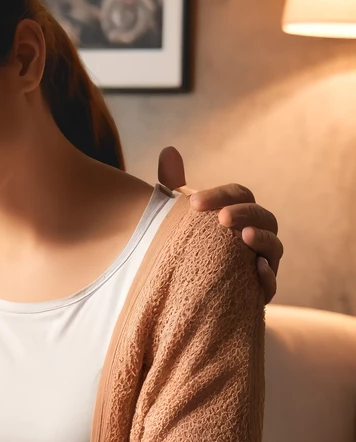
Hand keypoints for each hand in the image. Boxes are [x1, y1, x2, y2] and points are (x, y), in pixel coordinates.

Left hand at [158, 146, 281, 302]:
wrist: (188, 285)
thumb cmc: (188, 242)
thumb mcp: (176, 215)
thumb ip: (172, 184)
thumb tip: (168, 151)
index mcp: (239, 211)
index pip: (238, 195)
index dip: (219, 195)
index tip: (192, 203)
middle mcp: (256, 233)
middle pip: (262, 217)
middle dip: (244, 214)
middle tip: (222, 218)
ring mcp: (261, 261)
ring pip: (273, 247)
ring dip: (263, 239)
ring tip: (246, 236)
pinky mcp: (258, 291)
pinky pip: (271, 284)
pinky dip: (268, 276)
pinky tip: (258, 269)